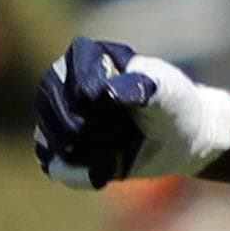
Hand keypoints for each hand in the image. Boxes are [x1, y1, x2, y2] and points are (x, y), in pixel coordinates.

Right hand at [35, 35, 229, 189]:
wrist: (180, 138)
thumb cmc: (174, 106)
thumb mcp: (168, 95)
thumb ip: (143, 89)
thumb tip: (109, 91)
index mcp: (89, 56)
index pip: (71, 76)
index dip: (89, 96)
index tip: (116, 109)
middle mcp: (64, 82)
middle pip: (52, 107)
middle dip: (86, 128)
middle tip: (122, 136)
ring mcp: (58, 116)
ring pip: (49, 138)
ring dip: (82, 153)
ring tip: (117, 152)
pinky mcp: (62, 147)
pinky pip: (55, 166)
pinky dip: (78, 174)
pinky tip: (104, 173)